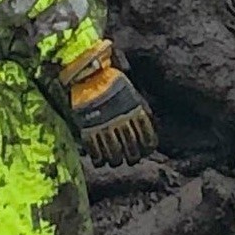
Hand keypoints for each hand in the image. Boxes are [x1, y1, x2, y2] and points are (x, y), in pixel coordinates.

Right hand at [62, 42, 158, 166]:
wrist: (86, 72)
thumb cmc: (109, 75)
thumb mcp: (130, 87)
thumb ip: (138, 102)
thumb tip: (148, 119)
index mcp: (135, 109)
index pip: (147, 134)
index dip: (148, 145)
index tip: (147, 150)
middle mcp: (122, 120)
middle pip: (131, 146)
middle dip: (132, 156)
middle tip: (132, 159)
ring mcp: (105, 125)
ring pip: (114, 151)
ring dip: (116, 159)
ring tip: (116, 162)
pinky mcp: (88, 129)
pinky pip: (95, 149)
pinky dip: (98, 158)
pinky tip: (100, 161)